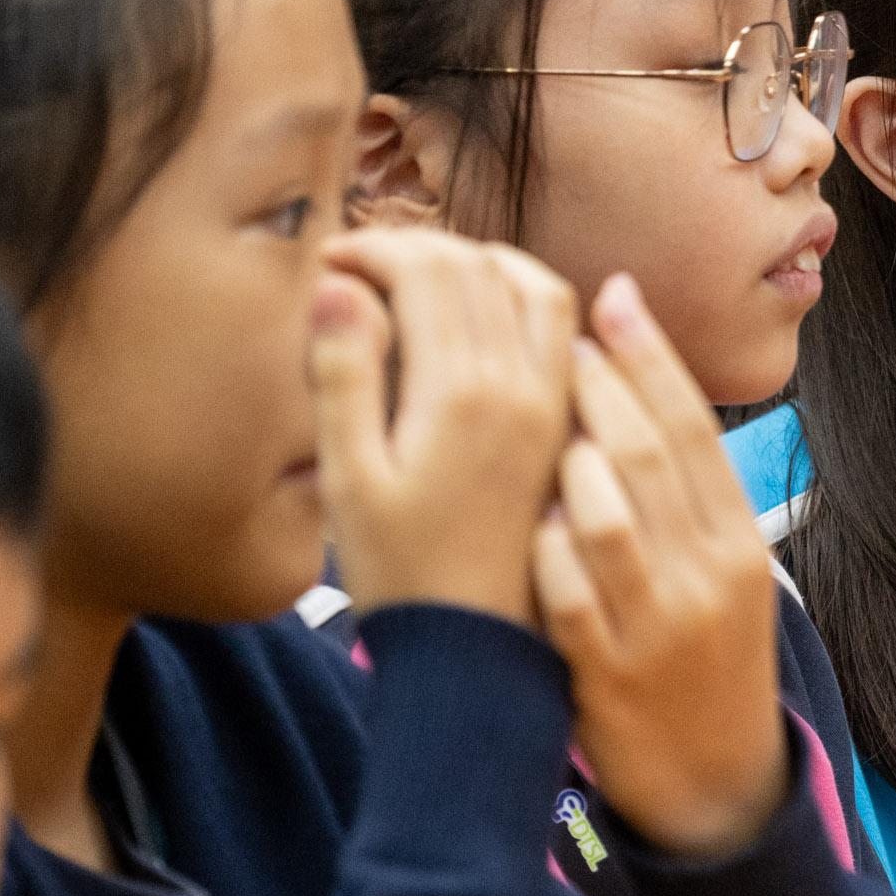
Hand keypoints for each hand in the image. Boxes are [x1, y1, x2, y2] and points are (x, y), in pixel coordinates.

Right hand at [310, 230, 578, 621]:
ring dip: (480, 262)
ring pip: (537, 287)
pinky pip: (563, 331)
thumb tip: (338, 284)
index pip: (430, 270)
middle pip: (481, 266)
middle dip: (419, 248)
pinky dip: (526, 298)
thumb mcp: (348, 475)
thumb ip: (344, 374)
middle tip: (365, 263)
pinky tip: (485, 317)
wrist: (475, 647)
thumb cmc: (397, 570)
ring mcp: (554, 404)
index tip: (330, 261)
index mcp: (461, 392)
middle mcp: (521, 386)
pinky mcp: (565, 424)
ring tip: (423, 277)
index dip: (375, 249)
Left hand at [533, 272, 787, 858]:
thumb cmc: (704, 661)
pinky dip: (542, 546)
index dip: (651, 356)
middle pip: (652, 454)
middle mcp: (709, 575)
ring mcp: (661, 624)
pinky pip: (568, 590)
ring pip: (608, 515)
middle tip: (555, 332)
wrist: (717, 785)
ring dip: (568, 454)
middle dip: (600, 383)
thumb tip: (640, 399)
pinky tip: (517, 512)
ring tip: (534, 411)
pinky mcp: (611, 672)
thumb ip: (687, 500)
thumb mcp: (723, 576)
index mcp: (737, 542)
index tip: (613, 296)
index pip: (694, 427)